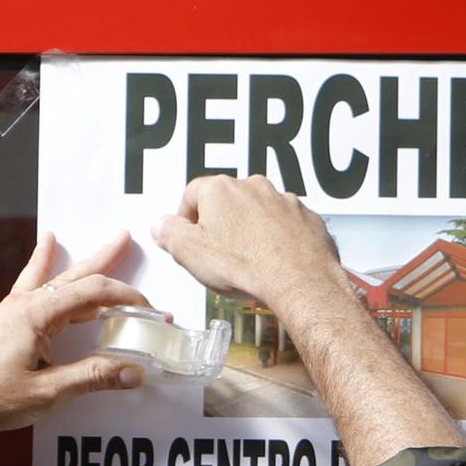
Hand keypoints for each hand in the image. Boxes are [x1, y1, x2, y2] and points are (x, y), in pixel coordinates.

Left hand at [0, 231, 146, 439]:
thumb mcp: (48, 392)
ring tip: (101, 244)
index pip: (92, 293)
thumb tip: (131, 372)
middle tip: (127, 241)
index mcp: (37, 315)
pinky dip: (45, 262)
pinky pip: (33, 282)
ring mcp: (14, 309)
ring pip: (57, 277)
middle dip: (106, 261)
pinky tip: (47, 246)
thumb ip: (91, 378)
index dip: (125, 299)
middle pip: (75, 275)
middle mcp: (25, 304)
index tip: (148, 310)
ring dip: (83, 262)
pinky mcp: (7, 319)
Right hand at [153, 175, 348, 313]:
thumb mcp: (190, 254)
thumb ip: (170, 235)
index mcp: (219, 190)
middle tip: (217, 253)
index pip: (191, 194)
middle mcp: (251, 186)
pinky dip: (278, 238)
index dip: (185, 217)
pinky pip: (285, 224)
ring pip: (258, 211)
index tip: (186, 236)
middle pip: (227, 201)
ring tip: (248, 261)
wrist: (298, 279)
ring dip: (250, 230)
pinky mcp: (304, 217)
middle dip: (220, 224)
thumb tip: (160, 226)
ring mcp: (281, 199)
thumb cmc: (246, 265)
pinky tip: (274, 261)